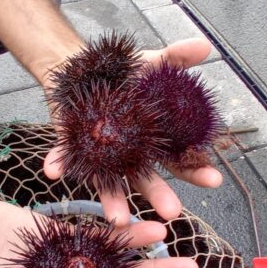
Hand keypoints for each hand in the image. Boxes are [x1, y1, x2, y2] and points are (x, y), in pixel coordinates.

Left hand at [43, 38, 223, 225]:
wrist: (80, 66)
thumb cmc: (122, 73)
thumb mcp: (151, 62)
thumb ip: (176, 57)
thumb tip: (204, 46)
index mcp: (153, 141)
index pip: (180, 160)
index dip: (197, 169)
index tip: (214, 179)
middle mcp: (129, 155)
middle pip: (146, 180)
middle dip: (159, 197)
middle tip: (172, 213)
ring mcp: (100, 154)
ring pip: (108, 183)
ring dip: (112, 201)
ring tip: (118, 221)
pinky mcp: (70, 145)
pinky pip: (63, 157)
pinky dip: (57, 164)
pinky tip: (52, 173)